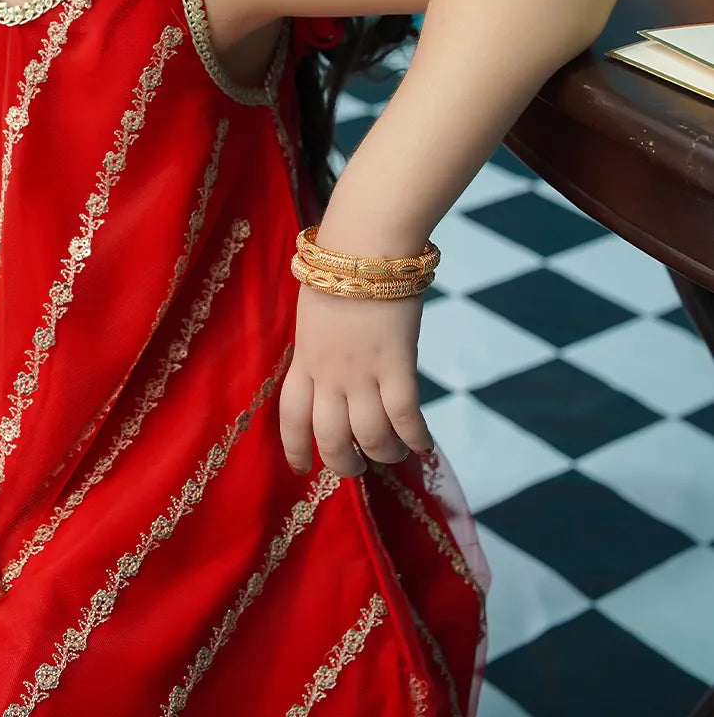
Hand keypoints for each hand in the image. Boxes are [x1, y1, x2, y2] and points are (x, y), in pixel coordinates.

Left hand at [279, 283, 432, 476]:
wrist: (364, 248)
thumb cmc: (340, 272)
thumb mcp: (313, 316)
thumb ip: (319, 349)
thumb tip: (330, 375)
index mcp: (304, 360)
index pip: (291, 417)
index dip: (296, 448)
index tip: (302, 468)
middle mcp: (329, 374)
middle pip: (330, 438)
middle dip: (344, 464)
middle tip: (358, 467)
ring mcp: (362, 371)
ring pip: (370, 435)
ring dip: (384, 453)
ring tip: (394, 453)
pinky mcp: (397, 363)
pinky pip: (406, 415)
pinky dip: (416, 438)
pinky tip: (425, 446)